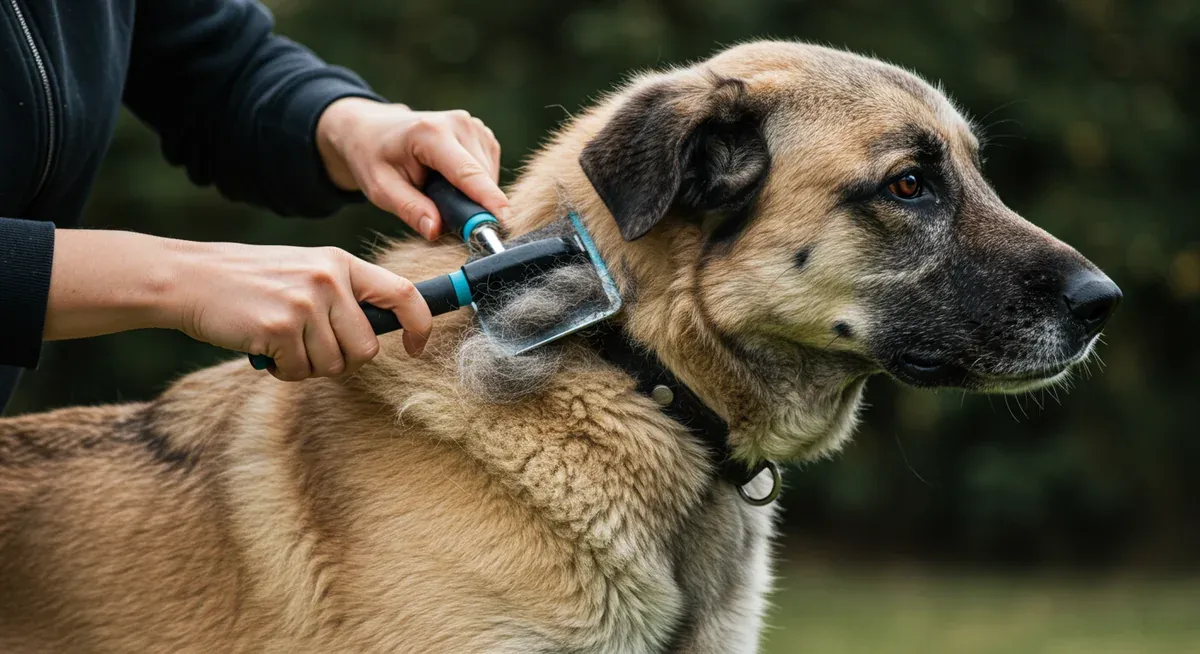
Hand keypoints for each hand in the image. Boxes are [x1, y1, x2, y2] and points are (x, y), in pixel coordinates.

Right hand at [170, 242, 431, 380]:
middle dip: (343, 360)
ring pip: (334, 365)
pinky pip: (300, 371)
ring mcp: (306, 303)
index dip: (420, 325)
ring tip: (282, 342)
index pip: (403, 294)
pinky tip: (264, 348)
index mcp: (341, 262)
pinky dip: (283, 370)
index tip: (416, 346)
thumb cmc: (250, 281)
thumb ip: (343, 294)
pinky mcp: (281, 327)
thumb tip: (384, 330)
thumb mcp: (306, 270)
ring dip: (308, 366)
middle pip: (367, 348)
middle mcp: (329, 279)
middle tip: (311, 349)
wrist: (190, 278)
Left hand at [316, 98, 508, 238]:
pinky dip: (475, 184)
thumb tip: (436, 230)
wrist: (373, 129)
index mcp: (430, 133)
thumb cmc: (374, 158)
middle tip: (441, 215)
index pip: (468, 172)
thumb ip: (409, 209)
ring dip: (472, 194)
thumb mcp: (381, 189)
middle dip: (471, 205)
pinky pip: (489, 171)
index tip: (504, 222)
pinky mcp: (482, 133)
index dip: (488, 199)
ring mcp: (474, 125)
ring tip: (437, 191)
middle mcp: (459, 123)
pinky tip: (450, 182)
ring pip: (488, 176)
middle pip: (481, 178)